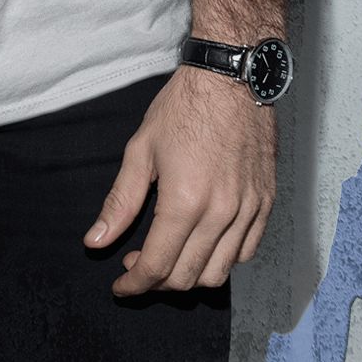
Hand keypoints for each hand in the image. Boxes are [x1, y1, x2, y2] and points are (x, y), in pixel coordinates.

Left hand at [82, 66, 275, 294]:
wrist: (233, 76)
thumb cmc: (184, 107)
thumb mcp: (141, 149)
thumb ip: (120, 202)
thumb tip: (96, 241)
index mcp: (185, 201)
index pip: (157, 266)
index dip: (134, 284)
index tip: (120, 285)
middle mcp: (221, 213)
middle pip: (187, 277)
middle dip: (157, 283)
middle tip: (138, 266)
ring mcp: (248, 210)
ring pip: (219, 272)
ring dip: (189, 277)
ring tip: (169, 257)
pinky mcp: (266, 203)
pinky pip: (246, 252)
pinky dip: (222, 260)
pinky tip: (203, 244)